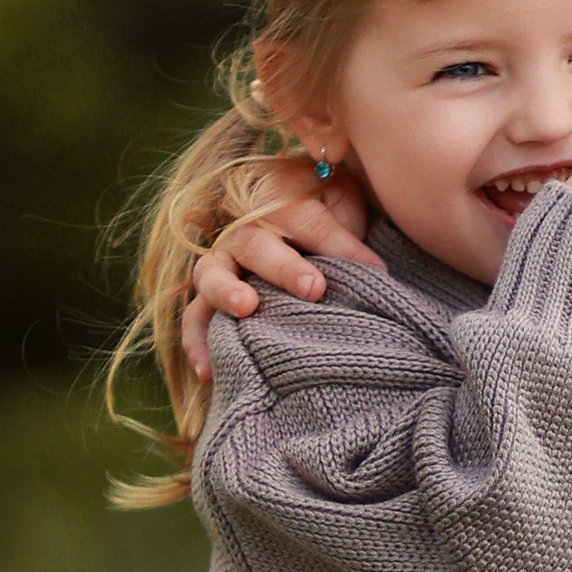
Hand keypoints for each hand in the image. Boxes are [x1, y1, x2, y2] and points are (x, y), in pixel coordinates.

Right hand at [182, 162, 381, 380]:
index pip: (307, 221)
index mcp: (277, 200)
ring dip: (225, 292)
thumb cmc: (328, 209)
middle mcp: (243, 230)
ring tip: (245, 309)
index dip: (336, 243)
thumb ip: (349, 239)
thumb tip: (375, 273)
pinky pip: (196, 314)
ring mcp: (224, 263)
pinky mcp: (214, 295)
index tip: (370, 268)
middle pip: (255, 244)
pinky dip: (198, 340)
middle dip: (283, 267)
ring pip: (211, 273)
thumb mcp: (343, 208)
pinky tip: (208, 371)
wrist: (307, 210)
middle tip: (314, 288)